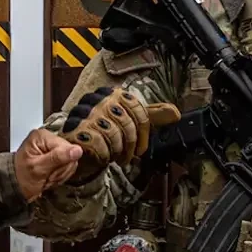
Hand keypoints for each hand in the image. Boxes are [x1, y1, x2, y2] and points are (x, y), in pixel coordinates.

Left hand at [13, 128, 83, 201]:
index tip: (49, 171)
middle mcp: (49, 140)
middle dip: (60, 170)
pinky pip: (69, 168)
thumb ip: (58, 158)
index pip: (67, 147)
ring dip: (60, 175)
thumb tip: (76, 150)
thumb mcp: (38, 168)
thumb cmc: (20, 177)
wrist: (15, 187)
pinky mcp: (57, 158)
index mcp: (42, 136)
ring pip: (71, 163)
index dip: (62, 162)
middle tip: (47, 175)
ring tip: (47, 176)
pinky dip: (60, 176)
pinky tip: (50, 177)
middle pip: (71, 155)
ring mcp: (54, 149)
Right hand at [60, 86, 180, 181]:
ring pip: (113, 133)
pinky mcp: (76, 129)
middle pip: (127, 123)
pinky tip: (103, 157)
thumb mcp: (130, 122)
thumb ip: (152, 116)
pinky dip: (104, 155)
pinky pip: (98, 143)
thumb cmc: (105, 132)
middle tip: (128, 156)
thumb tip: (175, 113)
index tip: (142, 148)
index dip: (144, 134)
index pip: (139, 111)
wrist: (78, 145)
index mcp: (115, 94)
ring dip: (118, 152)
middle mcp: (100, 99)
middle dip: (131, 146)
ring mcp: (86, 113)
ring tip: (115, 157)